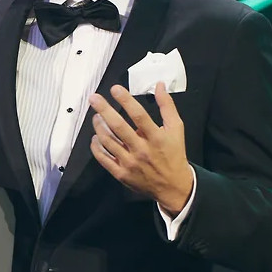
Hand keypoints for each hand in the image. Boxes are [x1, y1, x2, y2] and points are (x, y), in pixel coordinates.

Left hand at [89, 82, 192, 214]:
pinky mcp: (121, 174)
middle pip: (118, 127)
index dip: (126, 100)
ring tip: (95, 116)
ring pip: (108, 141)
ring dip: (98, 126)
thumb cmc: (174, 154)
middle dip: (104, 110)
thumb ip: (167, 106)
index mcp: (155, 137)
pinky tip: (95, 137)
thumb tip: (159, 85)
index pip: (138, 115)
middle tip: (94, 99)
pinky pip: (103, 158)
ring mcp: (129, 163)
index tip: (115, 89)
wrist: (173, 186)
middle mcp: (141, 150)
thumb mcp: (176, 129)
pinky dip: (96, 147)